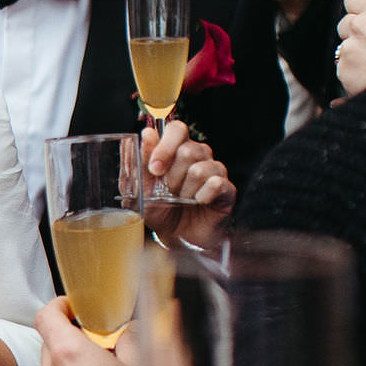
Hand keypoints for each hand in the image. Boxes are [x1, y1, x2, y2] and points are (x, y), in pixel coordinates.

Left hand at [141, 121, 234, 250]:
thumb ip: (138, 161)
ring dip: (184, 190)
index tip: (154, 169)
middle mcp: (198, 155)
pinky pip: (216, 184)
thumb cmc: (158, 209)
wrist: (175, 236)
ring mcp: (214, 170)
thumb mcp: (139, 188)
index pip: (177, 128)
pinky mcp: (227, 189)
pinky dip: (201, 197)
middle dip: (172, 176)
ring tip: (182, 200)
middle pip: (188, 150)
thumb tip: (146, 133)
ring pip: (199, 169)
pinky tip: (198, 203)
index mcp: (176, 149)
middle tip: (168, 191)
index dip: (164, 146)